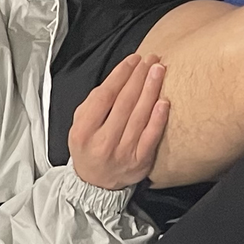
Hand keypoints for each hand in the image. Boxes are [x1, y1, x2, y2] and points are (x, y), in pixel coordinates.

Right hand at [67, 52, 169, 190]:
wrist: (96, 183)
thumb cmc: (89, 148)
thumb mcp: (79, 126)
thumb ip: (92, 104)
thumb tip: (117, 80)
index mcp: (84, 132)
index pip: (105, 96)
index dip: (121, 75)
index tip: (133, 60)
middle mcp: (103, 142)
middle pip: (124, 103)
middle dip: (139, 77)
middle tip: (151, 59)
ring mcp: (123, 153)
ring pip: (139, 116)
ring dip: (151, 90)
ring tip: (159, 70)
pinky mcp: (140, 161)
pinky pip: (151, 136)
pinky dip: (158, 118)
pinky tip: (164, 102)